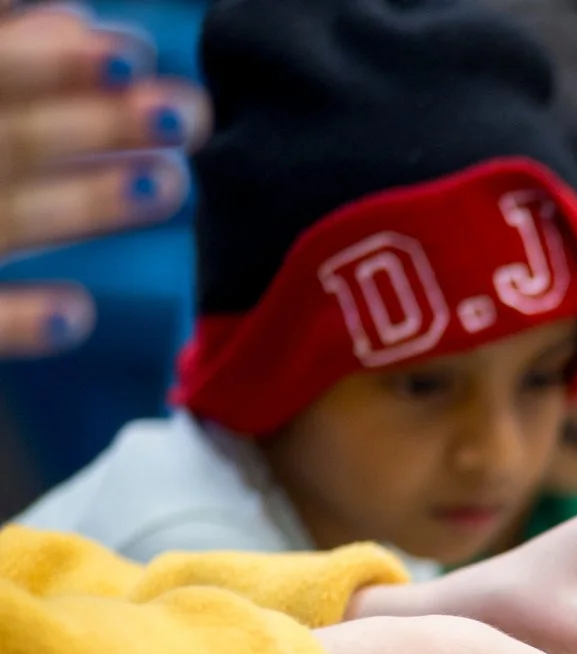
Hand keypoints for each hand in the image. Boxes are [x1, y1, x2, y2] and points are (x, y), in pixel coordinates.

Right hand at [0, 5, 204, 355]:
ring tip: (166, 183)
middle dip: (92, 126)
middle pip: (7, 140)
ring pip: (2, 219)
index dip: (47, 61)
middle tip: (181, 115)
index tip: (130, 56)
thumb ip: (10, 48)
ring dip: (83, 203)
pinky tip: (75, 317)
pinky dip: (19, 322)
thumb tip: (78, 21)